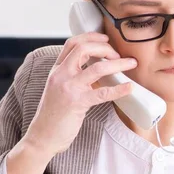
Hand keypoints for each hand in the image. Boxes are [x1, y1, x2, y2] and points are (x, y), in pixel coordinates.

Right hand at [24, 32, 136, 157]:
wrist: (42, 136)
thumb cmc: (53, 115)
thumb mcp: (58, 89)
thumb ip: (72, 76)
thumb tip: (95, 68)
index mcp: (57, 70)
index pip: (72, 43)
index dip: (91, 37)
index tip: (106, 39)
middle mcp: (61, 75)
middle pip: (84, 48)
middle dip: (105, 48)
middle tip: (118, 54)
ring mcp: (68, 88)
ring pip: (97, 68)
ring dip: (118, 63)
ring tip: (131, 64)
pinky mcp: (77, 103)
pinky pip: (103, 93)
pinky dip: (119, 89)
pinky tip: (129, 88)